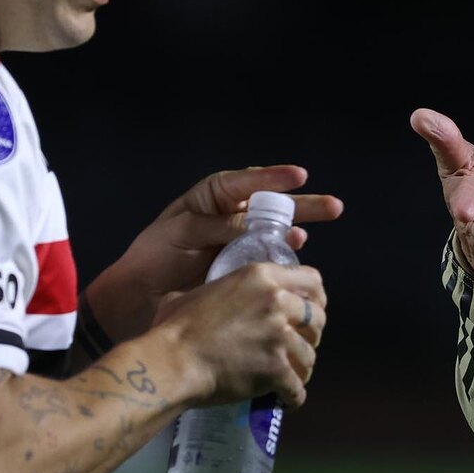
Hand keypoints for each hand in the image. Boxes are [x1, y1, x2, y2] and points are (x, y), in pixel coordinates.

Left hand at [87, 165, 344, 341]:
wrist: (140, 297)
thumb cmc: (153, 256)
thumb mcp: (180, 233)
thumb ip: (216, 226)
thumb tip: (252, 225)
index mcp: (213, 196)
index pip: (247, 181)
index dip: (273, 178)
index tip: (299, 175)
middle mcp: (233, 213)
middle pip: (273, 203)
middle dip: (304, 202)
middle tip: (334, 206)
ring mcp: (242, 239)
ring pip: (278, 227)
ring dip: (302, 224)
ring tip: (326, 222)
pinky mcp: (245, 263)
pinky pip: (271, 253)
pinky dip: (285, 251)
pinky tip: (297, 249)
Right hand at [154, 262, 326, 408]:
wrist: (171, 362)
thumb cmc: (175, 328)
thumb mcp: (195, 294)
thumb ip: (215, 291)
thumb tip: (204, 298)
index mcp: (262, 277)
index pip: (312, 280)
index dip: (315, 296)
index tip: (311, 308)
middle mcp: (277, 302)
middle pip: (318, 317)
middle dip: (312, 333)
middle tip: (299, 345)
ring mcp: (280, 336)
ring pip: (310, 353)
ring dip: (303, 366)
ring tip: (292, 375)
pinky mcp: (277, 368)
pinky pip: (298, 386)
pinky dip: (295, 396)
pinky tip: (287, 400)